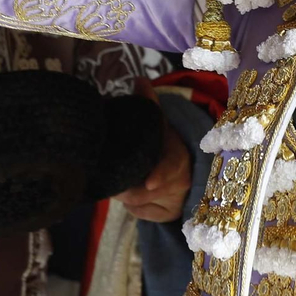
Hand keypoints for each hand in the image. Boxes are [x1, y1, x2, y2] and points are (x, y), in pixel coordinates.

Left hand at [112, 88, 191, 222]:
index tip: (150, 182)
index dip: (161, 175)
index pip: (171, 168)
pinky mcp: (169, 214)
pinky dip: (134, 207)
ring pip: (140, 203)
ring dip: (126, 195)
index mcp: (178, 157)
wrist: (185, 166)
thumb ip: (149, 105)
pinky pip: (143, 214)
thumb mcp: (159, 125)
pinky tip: (132, 196)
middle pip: (145, 190)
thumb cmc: (166, 144)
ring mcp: (176, 199)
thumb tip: (139, 80)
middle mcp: (181, 181)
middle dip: (125, 186)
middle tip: (111, 180)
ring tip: (119, 184)